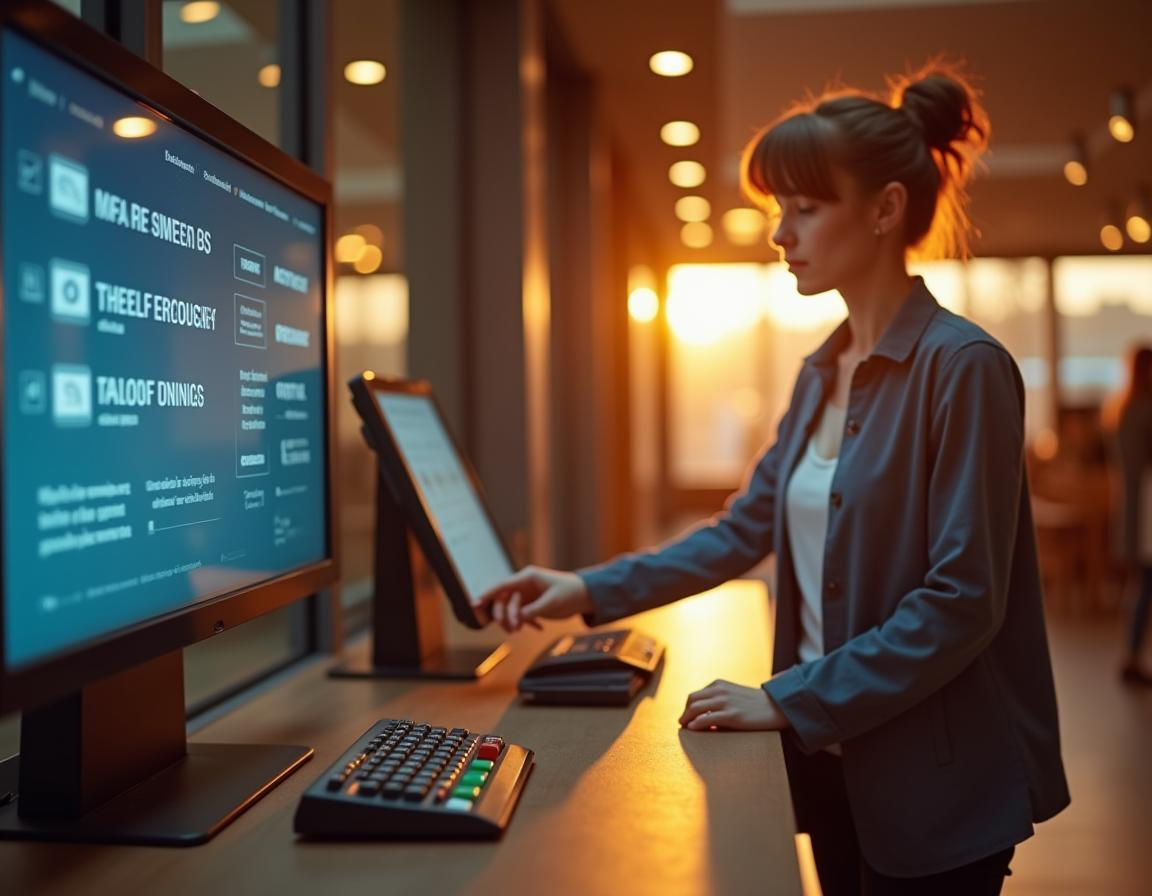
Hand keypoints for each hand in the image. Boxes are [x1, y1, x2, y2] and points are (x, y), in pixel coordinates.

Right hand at [476, 566, 592, 632]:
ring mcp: (528, 595)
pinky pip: (521, 615)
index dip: (487, 594)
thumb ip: (533, 610)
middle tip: (513, 628)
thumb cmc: (570, 592)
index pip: (502, 585)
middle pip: (503, 600)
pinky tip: (538, 628)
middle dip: (504, 615)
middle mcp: (525, 586)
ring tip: (519, 630)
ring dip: (512, 621)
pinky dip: (526, 623)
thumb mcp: (552, 602)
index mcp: (528, 577)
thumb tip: (518, 619)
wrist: (586, 596)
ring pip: (510, 609)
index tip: (475, 603)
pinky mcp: (533, 605)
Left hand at [679, 679, 787, 730]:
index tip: (687, 717)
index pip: (695, 695)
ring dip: (687, 719)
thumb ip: (719, 698)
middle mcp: (720, 691)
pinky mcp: (731, 715)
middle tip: (683, 724)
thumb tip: (703, 713)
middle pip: (692, 701)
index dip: (688, 707)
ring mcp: (725, 702)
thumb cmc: (754, 704)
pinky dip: (696, 724)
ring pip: (696, 709)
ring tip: (686, 728)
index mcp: (719, 685)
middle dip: (685, 713)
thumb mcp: (733, 694)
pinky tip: (692, 729)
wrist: (775, 706)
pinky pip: (707, 719)